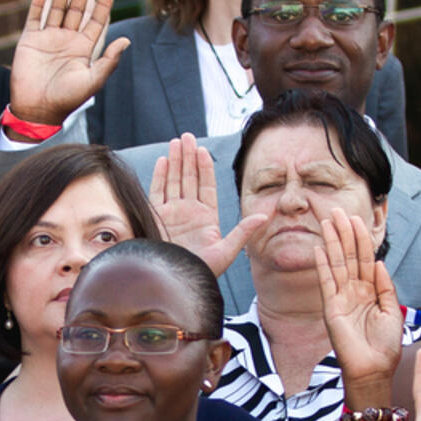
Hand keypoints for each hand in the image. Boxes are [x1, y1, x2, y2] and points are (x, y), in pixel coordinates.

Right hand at [7, 0, 128, 127]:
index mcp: (84, 48)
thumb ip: (108, 61)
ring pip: (57, 6)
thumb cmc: (67, 99)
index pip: (96, 20)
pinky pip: (36, 15)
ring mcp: (49, 37)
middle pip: (77, 7)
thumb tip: (127, 40)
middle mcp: (68, 39)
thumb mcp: (92, 81)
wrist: (36, 110)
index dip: (103, 3)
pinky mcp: (30, 39)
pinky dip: (40, 1)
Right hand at [149, 133, 264, 276]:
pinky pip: (157, 192)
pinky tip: (163, 160)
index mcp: (206, 218)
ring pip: (173, 181)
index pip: (206, 186)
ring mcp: (171, 214)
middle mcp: (188, 213)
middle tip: (188, 137)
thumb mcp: (227, 252)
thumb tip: (266, 214)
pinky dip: (160, 176)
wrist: (174, 283)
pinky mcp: (154, 217)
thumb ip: (244, 231)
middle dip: (188, 157)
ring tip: (177, 141)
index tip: (204, 151)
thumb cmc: (201, 272)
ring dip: (175, 161)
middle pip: (188, 179)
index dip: (205, 168)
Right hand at [315, 207, 402, 387]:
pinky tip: (320, 248)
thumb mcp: (393, 312)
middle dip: (344, 233)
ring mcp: (341, 299)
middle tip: (337, 211)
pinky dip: (323, 265)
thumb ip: (385, 286)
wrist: (373, 369)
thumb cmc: (385, 346)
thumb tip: (379, 261)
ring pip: (337, 264)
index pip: (365, 259)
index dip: (361, 239)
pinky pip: (326, 282)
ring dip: (333, 242)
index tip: (356, 219)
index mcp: (371, 292)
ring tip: (328, 221)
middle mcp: (354, 292)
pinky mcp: (331, 308)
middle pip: (349, 256)